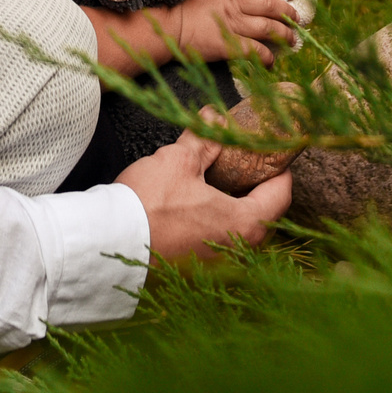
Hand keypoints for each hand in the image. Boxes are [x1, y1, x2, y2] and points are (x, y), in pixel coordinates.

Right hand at [120, 130, 290, 265]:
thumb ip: (204, 139)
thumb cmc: (149, 205)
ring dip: (232, 211)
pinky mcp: (194, 274)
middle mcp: (237, 252)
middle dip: (255, 191)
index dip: (280, 172)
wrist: (111, 243)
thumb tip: (215, 118)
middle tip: (247, 169)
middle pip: (262, 218)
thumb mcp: (179, 160)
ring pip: (237, 235)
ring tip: (218, 188)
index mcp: (244, 224)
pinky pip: (215, 247)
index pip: (280, 197)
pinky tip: (195, 212)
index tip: (276, 159)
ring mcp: (216, 268)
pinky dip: (213, 228)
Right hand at [168, 0, 300, 65]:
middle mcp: (235, 4)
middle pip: (271, 6)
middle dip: (288, 13)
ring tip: (292, 41)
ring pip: (268, 28)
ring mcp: (233, 23)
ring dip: (284, 35)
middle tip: (298, 19)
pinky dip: (266, 57)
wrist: (165, 24)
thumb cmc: (180, 5)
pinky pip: (255, 51)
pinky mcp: (228, 44)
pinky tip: (271, 63)